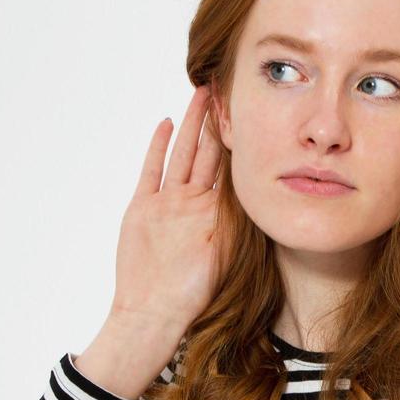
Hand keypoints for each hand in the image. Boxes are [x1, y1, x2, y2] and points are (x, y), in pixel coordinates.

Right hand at [109, 83, 227, 333]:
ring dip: (192, 124)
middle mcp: (194, 203)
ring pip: (184, 153)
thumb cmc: (194, 291)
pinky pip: (153, 169)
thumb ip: (236, 216)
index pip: (232, 167)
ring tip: (201, 93)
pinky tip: (167, 124)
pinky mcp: (143, 206)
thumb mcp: (226, 250)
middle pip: (209, 153)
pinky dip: (159, 146)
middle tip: (227, 89)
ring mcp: (168, 203)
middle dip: (217, 122)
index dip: (241, 140)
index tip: (252, 112)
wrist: (153, 310)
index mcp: (217, 213)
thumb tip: (257, 184)